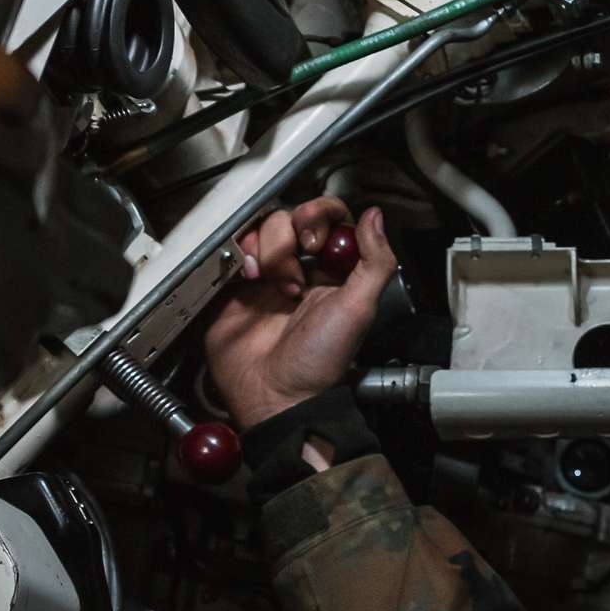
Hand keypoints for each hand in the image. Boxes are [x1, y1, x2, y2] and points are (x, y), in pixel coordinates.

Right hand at [200, 199, 398, 425]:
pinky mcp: (236, 285)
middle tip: (293, 273)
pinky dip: (239, 254)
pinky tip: (248, 278)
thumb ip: (375, 261)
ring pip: (261, 230)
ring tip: (271, 285)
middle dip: (289, 237)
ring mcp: (267, 276)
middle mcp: (300, 268)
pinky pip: (234, 249)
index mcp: (334, 271)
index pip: (329, 218)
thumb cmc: (320, 361)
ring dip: (267, 250)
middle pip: (291, 218)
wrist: (275, 394)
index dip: (321, 216)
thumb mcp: (359, 309)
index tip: (316, 240)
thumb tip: (375, 216)